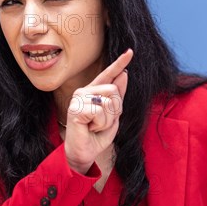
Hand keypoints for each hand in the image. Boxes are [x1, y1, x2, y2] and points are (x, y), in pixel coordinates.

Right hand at [64, 48, 132, 173]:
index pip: (108, 74)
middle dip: (115, 110)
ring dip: (107, 120)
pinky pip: (100, 112)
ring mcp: (78, 99)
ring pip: (108, 102)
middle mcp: (85, 91)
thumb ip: (118, 96)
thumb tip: (124, 74)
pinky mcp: (76, 109)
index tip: (130, 52)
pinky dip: (100, 124)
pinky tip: (89, 128)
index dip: (119, 63)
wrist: (84, 153)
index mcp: (93, 91)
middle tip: (102, 122)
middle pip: (114, 90)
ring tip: (95, 126)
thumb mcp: (113, 115)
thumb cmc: (97, 135)